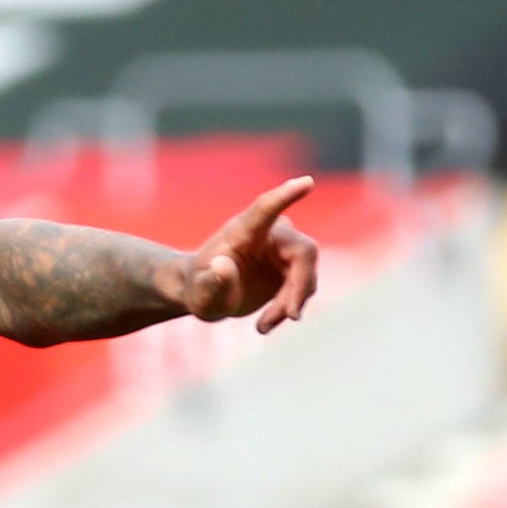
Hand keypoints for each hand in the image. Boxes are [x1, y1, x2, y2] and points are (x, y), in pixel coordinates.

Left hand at [170, 177, 319, 333]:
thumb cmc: (200, 288)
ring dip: (290, 303)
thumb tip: (222, 266)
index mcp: (244, 230)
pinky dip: (289, 308)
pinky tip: (266, 324)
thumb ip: (211, 282)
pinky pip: (304, 287)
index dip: (286, 195)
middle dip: (299, 286)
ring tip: (263, 325)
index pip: (267, 208)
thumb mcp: (201, 293)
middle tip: (290, 316)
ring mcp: (284, 249)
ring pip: (306, 273)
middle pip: (303, 251)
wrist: (208, 294)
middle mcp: (270, 234)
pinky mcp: (292, 266)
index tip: (306, 182)